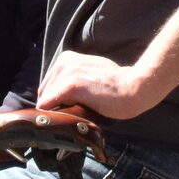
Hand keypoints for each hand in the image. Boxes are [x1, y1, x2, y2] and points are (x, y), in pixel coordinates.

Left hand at [38, 50, 159, 120]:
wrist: (134, 88)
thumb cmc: (115, 85)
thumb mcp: (90, 74)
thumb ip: (73, 80)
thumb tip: (59, 99)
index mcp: (66, 59)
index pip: (47, 86)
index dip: (55, 101)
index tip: (67, 110)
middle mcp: (64, 62)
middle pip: (44, 93)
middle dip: (54, 106)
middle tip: (72, 115)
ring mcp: (66, 73)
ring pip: (45, 101)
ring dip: (55, 112)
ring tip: (75, 116)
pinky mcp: (71, 86)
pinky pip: (48, 105)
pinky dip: (53, 115)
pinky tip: (67, 119)